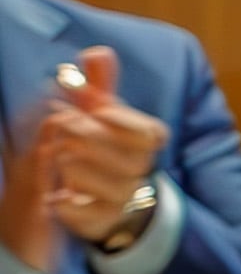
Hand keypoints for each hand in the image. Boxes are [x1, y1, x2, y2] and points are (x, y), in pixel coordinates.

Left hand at [5, 48, 170, 272]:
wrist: (98, 194)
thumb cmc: (97, 145)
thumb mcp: (95, 113)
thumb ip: (97, 85)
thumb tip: (98, 51)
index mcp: (144, 144)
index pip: (151, 134)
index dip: (126, 122)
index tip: (99, 110)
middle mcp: (140, 172)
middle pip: (131, 159)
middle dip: (94, 139)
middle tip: (64, 124)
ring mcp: (124, 198)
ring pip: (114, 186)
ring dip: (81, 169)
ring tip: (59, 156)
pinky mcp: (105, 221)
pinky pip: (96, 216)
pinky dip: (72, 205)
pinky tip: (56, 194)